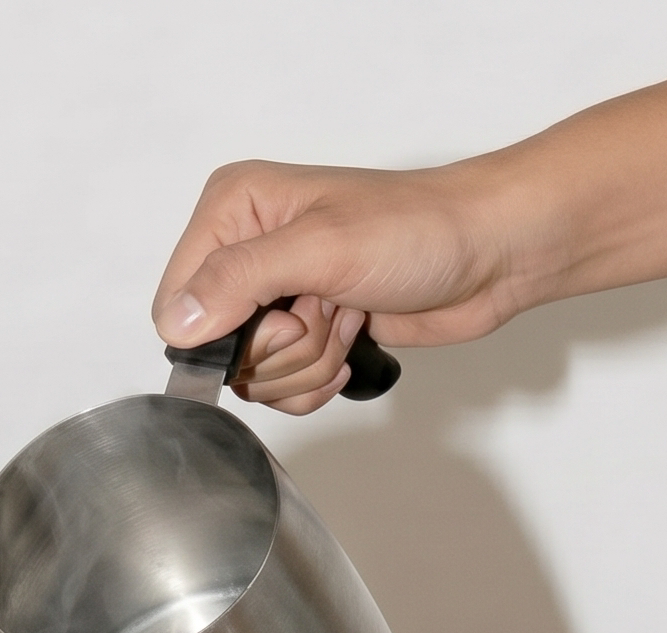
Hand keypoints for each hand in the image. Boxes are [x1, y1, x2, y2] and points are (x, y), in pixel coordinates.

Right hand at [152, 158, 535, 412]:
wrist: (488, 252)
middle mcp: (246, 250)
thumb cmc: (418, 229)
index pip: (178, 304)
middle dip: (282, 349)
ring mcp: (278, 295)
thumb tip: (177, 321)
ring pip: (256, 376)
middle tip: (326, 309)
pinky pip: (284, 388)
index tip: (287, 313)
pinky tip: (353, 342)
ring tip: (348, 317)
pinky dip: (320, 380)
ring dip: (310, 362)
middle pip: (219, 350)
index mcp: (232, 210)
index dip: (228, 332)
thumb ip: (239, 281)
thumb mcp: (320, 248)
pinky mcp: (308, 330)